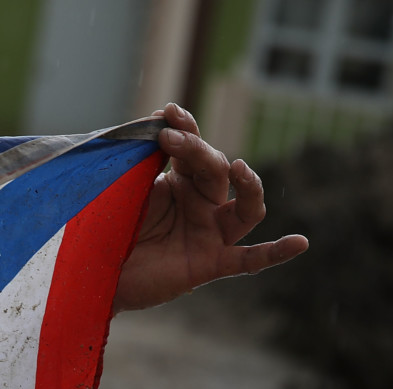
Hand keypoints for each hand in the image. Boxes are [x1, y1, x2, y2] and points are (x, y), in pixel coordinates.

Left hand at [113, 103, 308, 311]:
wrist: (91, 273)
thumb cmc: (105, 229)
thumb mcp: (124, 188)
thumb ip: (141, 160)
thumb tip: (156, 119)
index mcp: (180, 183)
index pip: (194, 149)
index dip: (186, 129)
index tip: (167, 113)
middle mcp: (200, 205)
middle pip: (217, 171)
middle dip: (197, 150)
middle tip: (170, 138)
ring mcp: (209, 235)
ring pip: (246, 209)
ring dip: (249, 186)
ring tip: (239, 168)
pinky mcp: (210, 264)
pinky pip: (249, 260)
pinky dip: (276, 252)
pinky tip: (301, 242)